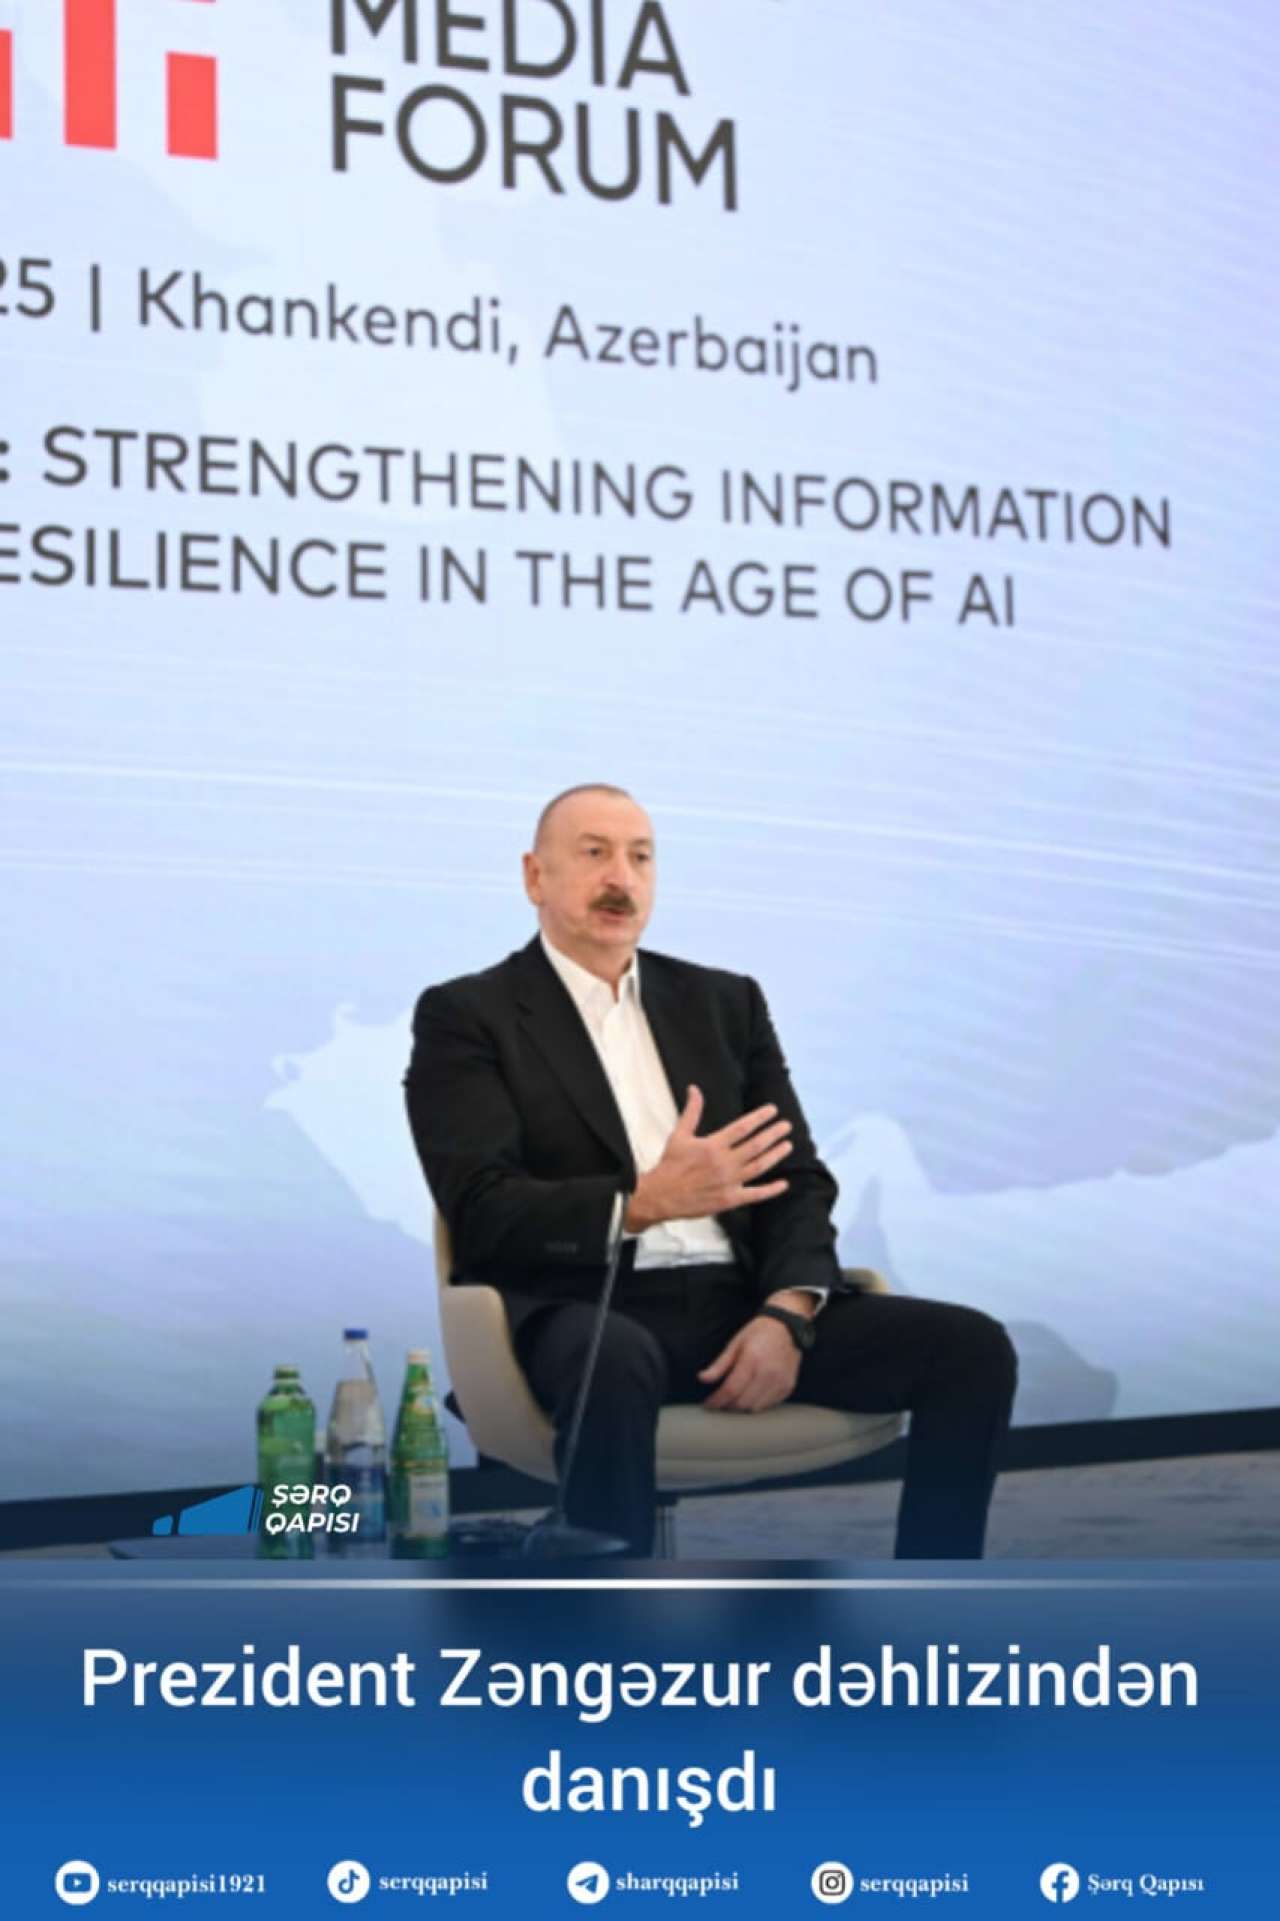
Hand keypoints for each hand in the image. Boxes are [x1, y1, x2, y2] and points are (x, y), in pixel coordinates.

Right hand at [624, 1085, 792, 1230]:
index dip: (760, 1117)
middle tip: (786, 1126)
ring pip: (759, 1166)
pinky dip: (771, 1190)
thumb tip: (694, 1089)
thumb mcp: (679, 1135)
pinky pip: (755, 1194)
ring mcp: (729, 1182)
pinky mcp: (730, 1199)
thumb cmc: (670, 1165)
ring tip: (787, 1145)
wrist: (661, 1196)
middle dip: (773, 1134)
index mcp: (712, 1145)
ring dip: (775, 1155)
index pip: (742, 1127)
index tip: (773, 1111)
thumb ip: (692, 1111)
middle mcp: (724, 1163)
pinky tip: (783, 1184)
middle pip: (756, 1145)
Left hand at [698, 1316, 800, 1412]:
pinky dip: (757, 1404)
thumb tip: (703, 1379)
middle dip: (728, 1405)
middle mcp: (768, 1373)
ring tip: (735, 1397)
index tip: (708, 1404)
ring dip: (742, 1406)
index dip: (717, 1400)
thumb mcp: (735, 1344)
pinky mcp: (788, 1387)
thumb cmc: (759, 1333)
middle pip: (742, 1403)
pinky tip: (752, 1394)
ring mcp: (780, 1382)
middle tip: (720, 1400)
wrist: (786, 1327)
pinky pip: (768, 1405)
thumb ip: (719, 1364)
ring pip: (755, 1408)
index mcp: (752, 1360)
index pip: (731, 1390)